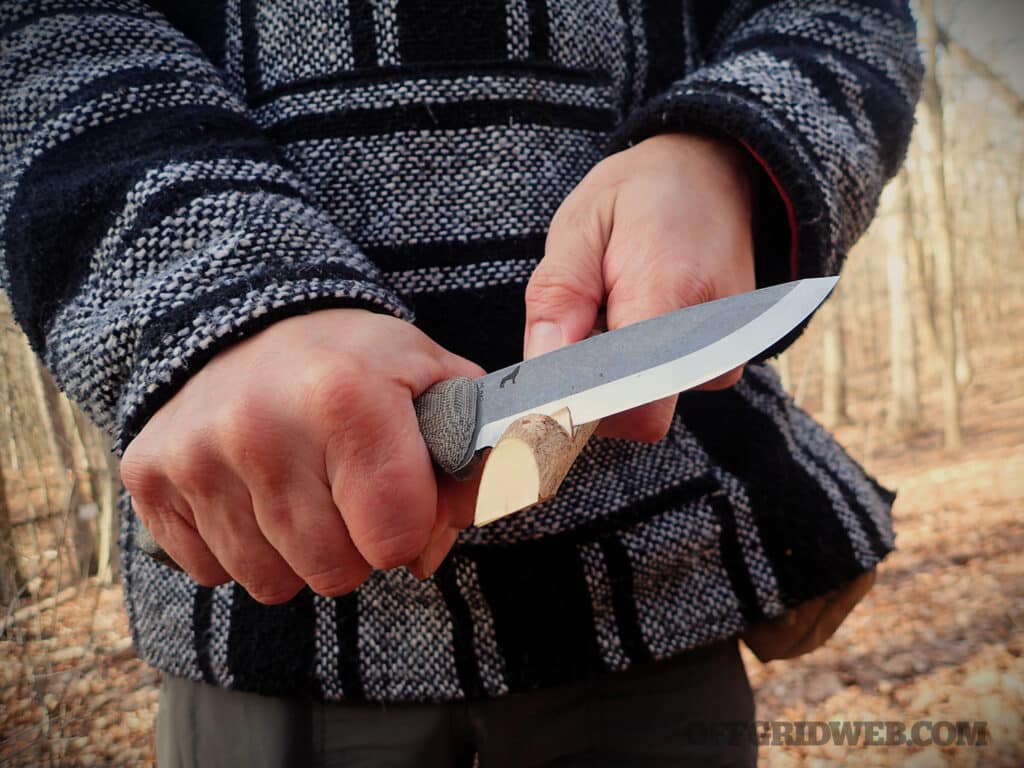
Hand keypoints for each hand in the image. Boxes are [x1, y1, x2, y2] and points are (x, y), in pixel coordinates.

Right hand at [120, 309, 483, 603]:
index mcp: (345, 396)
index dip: (411, 526)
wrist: (248, 320)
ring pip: (272, 582)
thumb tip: (445, 540)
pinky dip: (240, 546)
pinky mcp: (150, 475)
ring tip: (301, 488)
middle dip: (356, 545)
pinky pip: (211, 571)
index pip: (394, 536)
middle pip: (336, 572)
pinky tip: (252, 492)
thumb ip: (472, 457)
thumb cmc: (353, 360)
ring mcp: (197, 454)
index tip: (401, 493)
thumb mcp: (431, 380)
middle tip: (348, 490)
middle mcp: (261, 425)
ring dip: (298, 552)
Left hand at [523, 132, 754, 440]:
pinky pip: (662, 389)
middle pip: (634, 411)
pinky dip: (634, 368)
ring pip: (645, 403)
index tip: (542, 386)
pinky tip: (633, 320)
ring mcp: (725, 355)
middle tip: (577, 323)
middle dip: (590, 384)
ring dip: (612, 374)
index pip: (628, 398)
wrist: (714, 174)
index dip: (580, 404)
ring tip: (611, 310)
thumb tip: (542, 372)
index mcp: (671, 295)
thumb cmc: (642, 195)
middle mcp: (712, 339)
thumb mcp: (580, 225)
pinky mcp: (723, 363)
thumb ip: (558, 297)